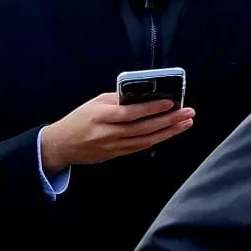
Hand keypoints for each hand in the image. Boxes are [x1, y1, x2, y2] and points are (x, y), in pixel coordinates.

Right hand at [39, 92, 194, 170]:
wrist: (62, 145)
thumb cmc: (79, 120)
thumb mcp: (94, 103)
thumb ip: (117, 99)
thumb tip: (142, 96)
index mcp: (101, 116)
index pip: (131, 113)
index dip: (152, 108)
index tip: (170, 102)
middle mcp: (108, 133)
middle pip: (144, 128)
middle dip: (169, 120)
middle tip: (188, 112)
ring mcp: (113, 146)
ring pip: (146, 140)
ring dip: (169, 132)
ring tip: (185, 122)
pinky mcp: (116, 154)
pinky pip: (140, 147)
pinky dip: (157, 139)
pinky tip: (169, 133)